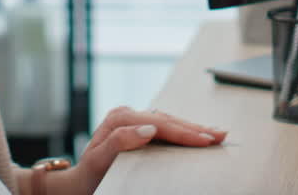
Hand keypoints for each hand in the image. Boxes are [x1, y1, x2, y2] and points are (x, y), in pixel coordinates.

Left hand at [43, 106, 225, 194]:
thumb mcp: (99, 159)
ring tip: (215, 133)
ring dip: (192, 127)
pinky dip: (181, 129)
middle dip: (195, 128)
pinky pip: (164, 126)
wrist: (78, 181)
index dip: (184, 132)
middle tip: (219, 135)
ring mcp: (131, 119)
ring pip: (168, 121)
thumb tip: (147, 128)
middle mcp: (125, 115)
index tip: (203, 139)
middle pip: (167, 120)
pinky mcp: (136, 127)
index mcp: (119, 119)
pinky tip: (196, 132)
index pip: (159, 124)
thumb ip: (120, 141)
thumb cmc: (89, 174)